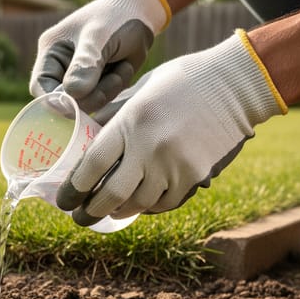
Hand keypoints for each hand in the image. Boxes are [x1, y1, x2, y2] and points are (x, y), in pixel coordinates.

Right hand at [29, 0, 169, 112]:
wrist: (140, 15)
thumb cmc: (115, 19)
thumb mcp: (98, 38)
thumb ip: (85, 65)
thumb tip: (73, 95)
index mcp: (51, 54)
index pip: (40, 87)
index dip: (57, 100)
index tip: (80, 102)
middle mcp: (61, 70)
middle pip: (64, 101)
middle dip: (91, 96)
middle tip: (114, 79)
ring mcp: (80, 80)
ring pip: (86, 105)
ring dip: (107, 91)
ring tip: (123, 67)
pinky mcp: (98, 86)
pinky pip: (102, 102)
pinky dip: (116, 89)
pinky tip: (125, 68)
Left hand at [56, 30, 287, 225]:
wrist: (235, 84)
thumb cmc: (182, 81)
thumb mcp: (140, 90)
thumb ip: (115, 116)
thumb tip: (86, 136)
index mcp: (130, 122)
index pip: (91, 165)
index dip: (73, 188)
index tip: (64, 199)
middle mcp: (149, 147)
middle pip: (111, 195)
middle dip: (91, 211)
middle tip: (81, 216)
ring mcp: (174, 164)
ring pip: (138, 204)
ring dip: (121, 210)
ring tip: (110, 210)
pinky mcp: (195, 175)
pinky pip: (165, 203)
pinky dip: (151, 206)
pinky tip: (142, 203)